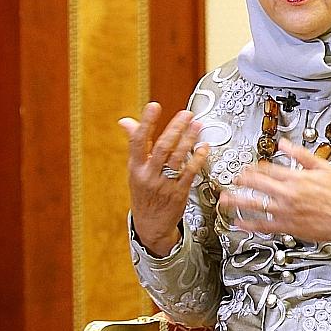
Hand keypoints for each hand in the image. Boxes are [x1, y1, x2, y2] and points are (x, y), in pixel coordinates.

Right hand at [121, 102, 207, 256]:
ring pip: (177, 158)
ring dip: (189, 139)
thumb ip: (135, 144)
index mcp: (135, 168)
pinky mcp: (179, 192)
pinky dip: (198, 157)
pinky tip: (204, 147)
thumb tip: (126, 121)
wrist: (151, 224)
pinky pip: (190, 172)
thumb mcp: (134, 170)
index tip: (154, 106)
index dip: (146, 123)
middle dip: (175, 128)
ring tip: (198, 125)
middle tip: (186, 114)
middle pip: (162, 147)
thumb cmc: (144, 193)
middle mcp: (149, 175)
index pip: (138, 141)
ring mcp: (164, 184)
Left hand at [221, 139, 330, 245]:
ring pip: (255, 205)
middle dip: (241, 181)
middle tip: (233, 180)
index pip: (267, 169)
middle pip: (256, 185)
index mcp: (295, 178)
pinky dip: (249, 225)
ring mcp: (284, 211)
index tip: (248, 167)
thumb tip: (285, 144)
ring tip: (225, 200)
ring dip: (237, 202)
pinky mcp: (286, 226)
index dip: (254, 167)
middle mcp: (287, 194)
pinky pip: (263, 225)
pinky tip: (239, 223)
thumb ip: (300, 154)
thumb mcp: (322, 167)